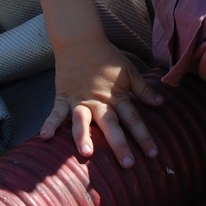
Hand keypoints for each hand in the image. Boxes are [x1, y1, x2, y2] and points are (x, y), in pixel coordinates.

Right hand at [40, 36, 163, 166]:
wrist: (81, 41)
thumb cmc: (107, 57)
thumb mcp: (130, 71)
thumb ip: (143, 89)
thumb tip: (161, 103)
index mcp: (117, 97)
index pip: (134, 119)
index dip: (144, 136)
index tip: (153, 154)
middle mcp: (99, 102)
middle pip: (112, 125)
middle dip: (120, 145)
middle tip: (128, 164)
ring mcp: (80, 101)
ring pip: (83, 121)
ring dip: (84, 136)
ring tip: (86, 153)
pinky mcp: (63, 98)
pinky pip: (56, 113)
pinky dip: (50, 124)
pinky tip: (44, 137)